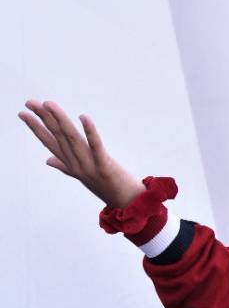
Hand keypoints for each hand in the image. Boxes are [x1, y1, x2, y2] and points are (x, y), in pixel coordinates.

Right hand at [18, 100, 145, 208]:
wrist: (127, 205)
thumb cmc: (107, 187)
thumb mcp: (83, 176)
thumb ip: (65, 166)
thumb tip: (48, 160)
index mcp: (70, 165)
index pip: (49, 143)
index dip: (35, 128)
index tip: (23, 113)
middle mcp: (76, 165)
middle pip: (57, 137)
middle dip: (43, 118)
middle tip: (30, 102)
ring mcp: (89, 166)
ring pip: (71, 138)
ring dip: (60, 119)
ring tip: (49, 104)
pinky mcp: (105, 166)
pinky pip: (96, 146)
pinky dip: (90, 131)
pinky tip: (83, 117)